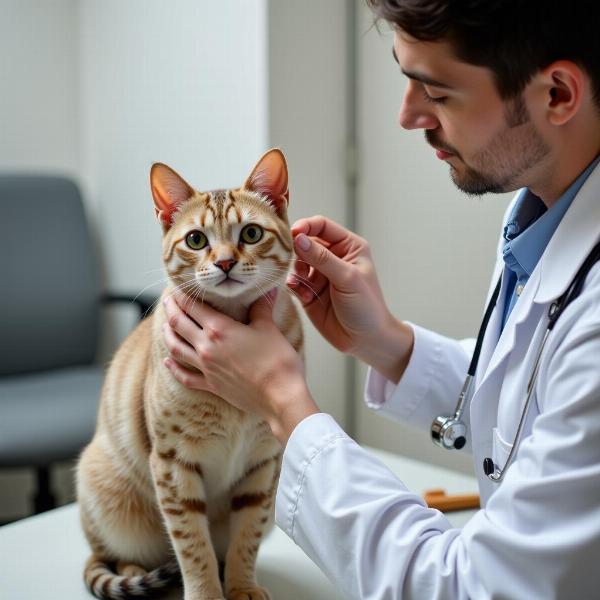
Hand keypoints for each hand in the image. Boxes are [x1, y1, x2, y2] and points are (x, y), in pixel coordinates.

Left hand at [162, 290, 319, 443]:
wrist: (279, 396)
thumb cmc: (277, 361)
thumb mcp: (269, 329)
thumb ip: (262, 308)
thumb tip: (267, 290)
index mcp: (219, 329)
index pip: (194, 307)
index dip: (183, 295)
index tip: (178, 287)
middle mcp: (207, 347)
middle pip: (179, 324)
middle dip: (170, 309)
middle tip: (167, 300)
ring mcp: (207, 368)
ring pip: (176, 348)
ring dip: (168, 335)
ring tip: (165, 325)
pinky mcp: (211, 385)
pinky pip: (186, 376)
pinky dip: (174, 368)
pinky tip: (167, 362)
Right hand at [288, 216, 413, 382]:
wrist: (366, 340)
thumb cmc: (366, 306)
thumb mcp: (347, 278)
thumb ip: (321, 258)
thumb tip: (298, 238)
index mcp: (348, 247)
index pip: (322, 226)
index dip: (306, 227)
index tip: (292, 234)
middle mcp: (332, 258)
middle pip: (305, 242)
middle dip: (296, 251)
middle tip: (295, 263)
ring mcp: (319, 275)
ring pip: (296, 262)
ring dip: (295, 270)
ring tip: (305, 284)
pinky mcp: (309, 292)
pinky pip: (293, 282)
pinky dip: (294, 286)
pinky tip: (303, 296)